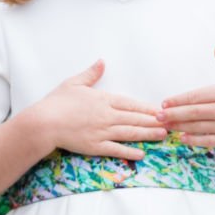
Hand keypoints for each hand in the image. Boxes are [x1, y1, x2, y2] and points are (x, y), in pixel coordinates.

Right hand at [37, 60, 166, 158]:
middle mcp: (106, 116)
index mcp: (103, 100)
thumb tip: (102, 61)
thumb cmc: (56, 102)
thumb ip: (91, 74)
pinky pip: (116, 149)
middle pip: (135, 118)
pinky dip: (130, 151)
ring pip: (130, 133)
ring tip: (162, 135)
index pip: (131, 104)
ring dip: (148, 134)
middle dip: (154, 121)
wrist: (43, 123)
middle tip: (170, 123)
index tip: (161, 110)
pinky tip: (142, 153)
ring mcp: (102, 132)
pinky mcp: (95, 146)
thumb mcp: (73, 83)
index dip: (147, 108)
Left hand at [158, 43, 214, 146]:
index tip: (164, 103)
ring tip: (166, 125)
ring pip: (199, 127)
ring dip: (180, 127)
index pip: (196, 96)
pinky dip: (195, 140)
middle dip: (174, 114)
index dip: (178, 100)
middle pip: (194, 112)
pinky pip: (208, 140)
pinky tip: (182, 137)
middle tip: (158, 116)